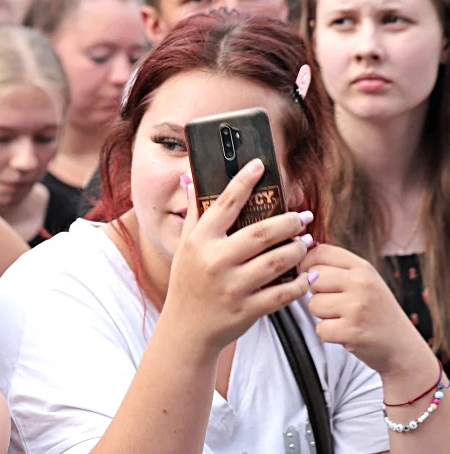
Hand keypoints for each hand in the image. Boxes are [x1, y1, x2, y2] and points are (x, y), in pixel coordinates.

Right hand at [163, 160, 313, 354]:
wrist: (186, 329)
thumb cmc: (187, 281)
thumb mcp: (184, 246)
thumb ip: (194, 213)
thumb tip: (190, 177)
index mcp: (199, 241)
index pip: (224, 204)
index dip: (243, 182)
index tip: (259, 165)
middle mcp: (214, 261)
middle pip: (260, 233)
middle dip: (287, 222)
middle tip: (304, 216)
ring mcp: (232, 287)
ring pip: (275, 262)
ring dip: (297, 250)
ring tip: (307, 242)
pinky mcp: (247, 310)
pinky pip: (281, 294)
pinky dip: (300, 283)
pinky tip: (310, 275)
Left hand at [300, 244, 427, 375]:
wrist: (402, 346)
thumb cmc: (375, 311)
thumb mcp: (364, 280)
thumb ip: (335, 266)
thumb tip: (300, 253)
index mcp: (363, 268)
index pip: (320, 252)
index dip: (307, 264)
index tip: (310, 275)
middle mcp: (361, 284)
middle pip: (312, 278)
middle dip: (316, 292)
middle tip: (336, 303)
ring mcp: (357, 308)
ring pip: (313, 304)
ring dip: (323, 315)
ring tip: (344, 318)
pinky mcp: (352, 332)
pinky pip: (320, 329)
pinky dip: (328, 334)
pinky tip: (346, 333)